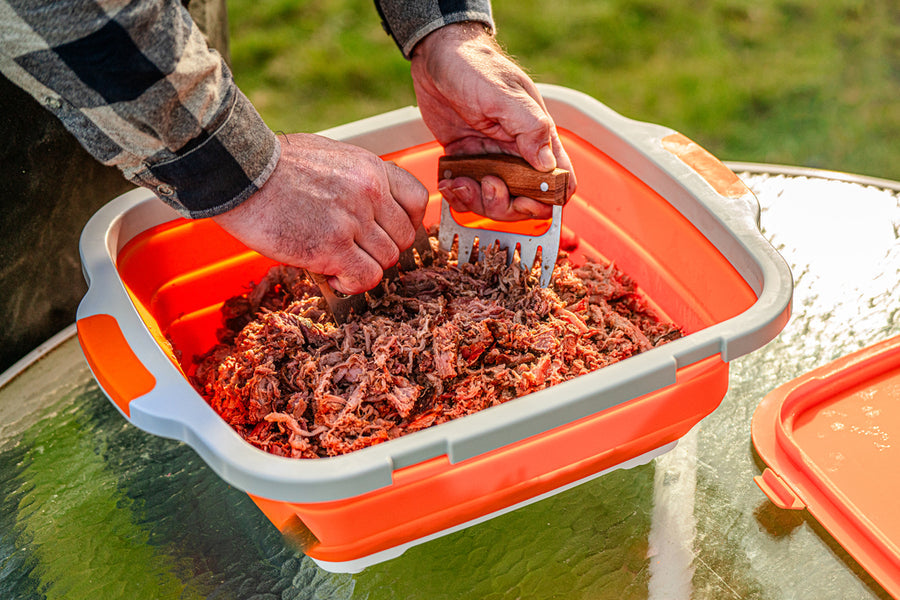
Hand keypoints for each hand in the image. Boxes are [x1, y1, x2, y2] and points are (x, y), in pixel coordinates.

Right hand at [212, 133, 427, 294]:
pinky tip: (332, 276)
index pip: (417, 200)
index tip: (389, 233)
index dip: (407, 223)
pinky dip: (352, 284)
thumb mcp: (330, 158)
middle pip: (404, 237)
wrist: (240, 172)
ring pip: (386, 261)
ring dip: (363, 267)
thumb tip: (368, 209)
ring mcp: (353, 220)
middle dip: (381, 250)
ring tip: (336, 262)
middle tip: (355, 252)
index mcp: (371, 168)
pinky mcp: (332, 247)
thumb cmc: (274, 166)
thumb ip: (356, 181)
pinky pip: (366, 278)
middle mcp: (369, 193)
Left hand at [410, 22, 575, 220]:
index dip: (548, 200)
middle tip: (488, 186)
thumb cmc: (474, 66)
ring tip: (461, 183)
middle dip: (506, 205)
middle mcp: (518, 152)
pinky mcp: (467, 161)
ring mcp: (492, 159)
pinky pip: (468, 192)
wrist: (437, 57)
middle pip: (526, 202)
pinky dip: (459, 196)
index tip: (525, 199)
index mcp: (538, 136)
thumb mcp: (503, 95)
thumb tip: (548, 165)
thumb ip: (529, 127)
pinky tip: (449, 182)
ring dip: (479, 202)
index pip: (560, 181)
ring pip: (495, 202)